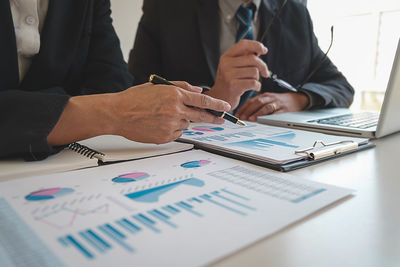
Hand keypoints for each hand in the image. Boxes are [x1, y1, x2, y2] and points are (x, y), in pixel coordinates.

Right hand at [47, 82, 229, 145]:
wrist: (117, 114)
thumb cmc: (135, 98)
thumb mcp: (158, 86)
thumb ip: (180, 87)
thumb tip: (197, 90)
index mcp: (174, 95)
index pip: (202, 99)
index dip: (216, 104)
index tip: (226, 106)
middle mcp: (175, 110)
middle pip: (201, 116)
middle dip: (213, 118)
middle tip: (221, 120)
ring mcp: (170, 125)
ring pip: (186, 124)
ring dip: (182, 120)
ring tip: (163, 116)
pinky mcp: (165, 137)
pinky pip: (176, 133)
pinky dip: (173, 129)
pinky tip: (159, 123)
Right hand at [206, 40, 268, 109]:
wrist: (220, 98)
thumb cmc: (230, 82)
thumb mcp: (233, 67)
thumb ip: (244, 57)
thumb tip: (260, 50)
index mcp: (226, 57)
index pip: (243, 44)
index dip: (256, 45)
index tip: (264, 50)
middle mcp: (225, 64)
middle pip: (253, 59)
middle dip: (263, 66)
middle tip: (265, 73)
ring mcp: (228, 75)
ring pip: (254, 72)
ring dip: (257, 78)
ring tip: (252, 82)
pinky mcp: (233, 86)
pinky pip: (253, 83)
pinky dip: (257, 86)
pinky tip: (253, 88)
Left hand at [235, 92, 308, 121]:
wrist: (297, 99)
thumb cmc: (279, 102)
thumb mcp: (268, 100)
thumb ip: (257, 105)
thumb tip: (243, 114)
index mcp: (264, 96)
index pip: (251, 100)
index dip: (243, 107)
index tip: (237, 115)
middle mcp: (270, 98)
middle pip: (257, 102)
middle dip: (248, 110)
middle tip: (241, 118)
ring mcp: (278, 103)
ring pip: (266, 107)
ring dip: (257, 113)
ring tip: (251, 119)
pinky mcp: (285, 110)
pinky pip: (277, 113)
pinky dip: (270, 117)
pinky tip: (265, 120)